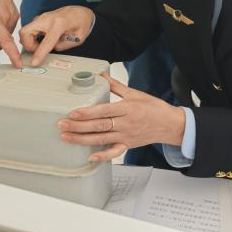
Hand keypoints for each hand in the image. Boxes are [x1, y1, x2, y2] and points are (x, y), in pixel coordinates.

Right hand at [20, 6, 94, 65]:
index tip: (34, 63)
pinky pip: (29, 30)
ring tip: (40, 45)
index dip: (39, 53)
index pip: (47, 41)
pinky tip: (41, 40)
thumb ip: (64, 45)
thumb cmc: (81, 22)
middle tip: (38, 50)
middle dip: (27, 45)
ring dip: (29, 42)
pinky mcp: (39, 19)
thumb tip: (52, 49)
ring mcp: (42, 17)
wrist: (80, 11)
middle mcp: (47, 18)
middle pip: (26, 32)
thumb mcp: (79, 38)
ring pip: (25, 31)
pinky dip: (31, 38)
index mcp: (60, 23)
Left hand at [58, 73, 186, 162]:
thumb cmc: (153, 107)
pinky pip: (114, 153)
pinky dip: (103, 156)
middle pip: (99, 126)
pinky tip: (90, 157)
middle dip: (78, 126)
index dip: (88, 112)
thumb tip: (101, 74)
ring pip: (101, 139)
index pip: (104, 111)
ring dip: (82, 139)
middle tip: (61, 125)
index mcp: (127, 108)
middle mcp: (125, 124)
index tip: (73, 112)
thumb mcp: (135, 93)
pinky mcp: (128, 145)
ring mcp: (126, 136)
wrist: (169, 124)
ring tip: (66, 137)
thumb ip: (116, 85)